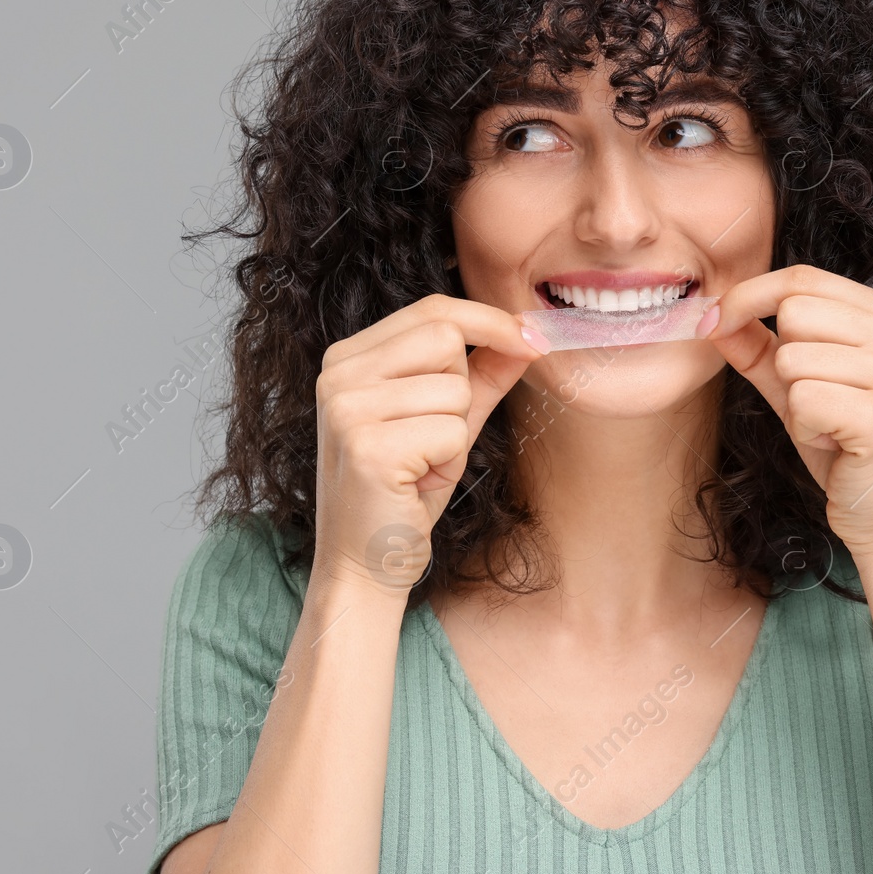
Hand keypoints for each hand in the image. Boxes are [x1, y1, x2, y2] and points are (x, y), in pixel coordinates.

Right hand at [312, 294, 548, 595]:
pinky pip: (450, 429)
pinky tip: (417, 483)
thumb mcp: (447, 421)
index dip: (491, 321)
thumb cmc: (405, 493)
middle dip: (462, 388)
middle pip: (446, 336)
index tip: (534, 339)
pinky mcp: (367, 446)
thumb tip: (528, 333)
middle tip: (435, 437)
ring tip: (422, 465)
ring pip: (454, 387)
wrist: (367, 564)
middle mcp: (338, 374)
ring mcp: (347, 408)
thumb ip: (483, 374)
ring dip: (455, 433)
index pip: (433, 309)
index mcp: (348, 358)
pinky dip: (449, 461)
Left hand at [695, 264, 872, 556]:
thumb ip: (758, 348)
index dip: (748, 296)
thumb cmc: (846, 448)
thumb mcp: (797, 386)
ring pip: (793, 358)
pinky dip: (804, 428)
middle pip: (796, 311)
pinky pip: (803, 400)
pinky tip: (835, 445)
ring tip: (830, 426)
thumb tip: (711, 316)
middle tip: (816, 403)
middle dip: (783, 362)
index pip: (803, 278)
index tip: (714, 322)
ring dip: (795, 403)